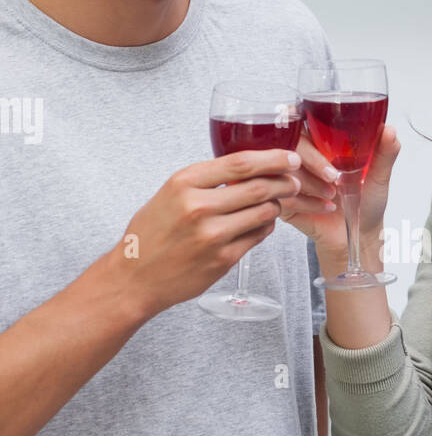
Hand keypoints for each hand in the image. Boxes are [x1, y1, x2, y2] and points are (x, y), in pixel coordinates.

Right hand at [113, 149, 302, 317]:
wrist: (135, 278)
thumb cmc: (151, 234)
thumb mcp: (170, 194)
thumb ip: (205, 181)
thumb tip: (247, 168)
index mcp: (184, 183)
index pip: (240, 163)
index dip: (273, 159)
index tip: (289, 158)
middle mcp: (198, 207)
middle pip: (259, 188)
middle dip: (284, 182)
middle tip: (293, 180)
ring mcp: (213, 235)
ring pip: (264, 213)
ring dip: (277, 206)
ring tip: (277, 202)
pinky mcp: (223, 259)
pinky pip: (258, 237)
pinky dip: (265, 227)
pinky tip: (261, 223)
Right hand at [279, 126, 400, 264]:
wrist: (358, 235)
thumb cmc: (366, 203)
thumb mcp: (379, 177)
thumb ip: (384, 153)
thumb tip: (390, 130)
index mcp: (321, 142)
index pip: (298, 118)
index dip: (295, 115)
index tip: (309, 126)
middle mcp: (302, 158)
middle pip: (290, 143)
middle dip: (312, 159)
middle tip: (334, 175)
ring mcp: (290, 179)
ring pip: (286, 170)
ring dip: (312, 183)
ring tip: (334, 195)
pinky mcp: (285, 202)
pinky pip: (285, 196)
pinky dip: (308, 203)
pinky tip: (326, 208)